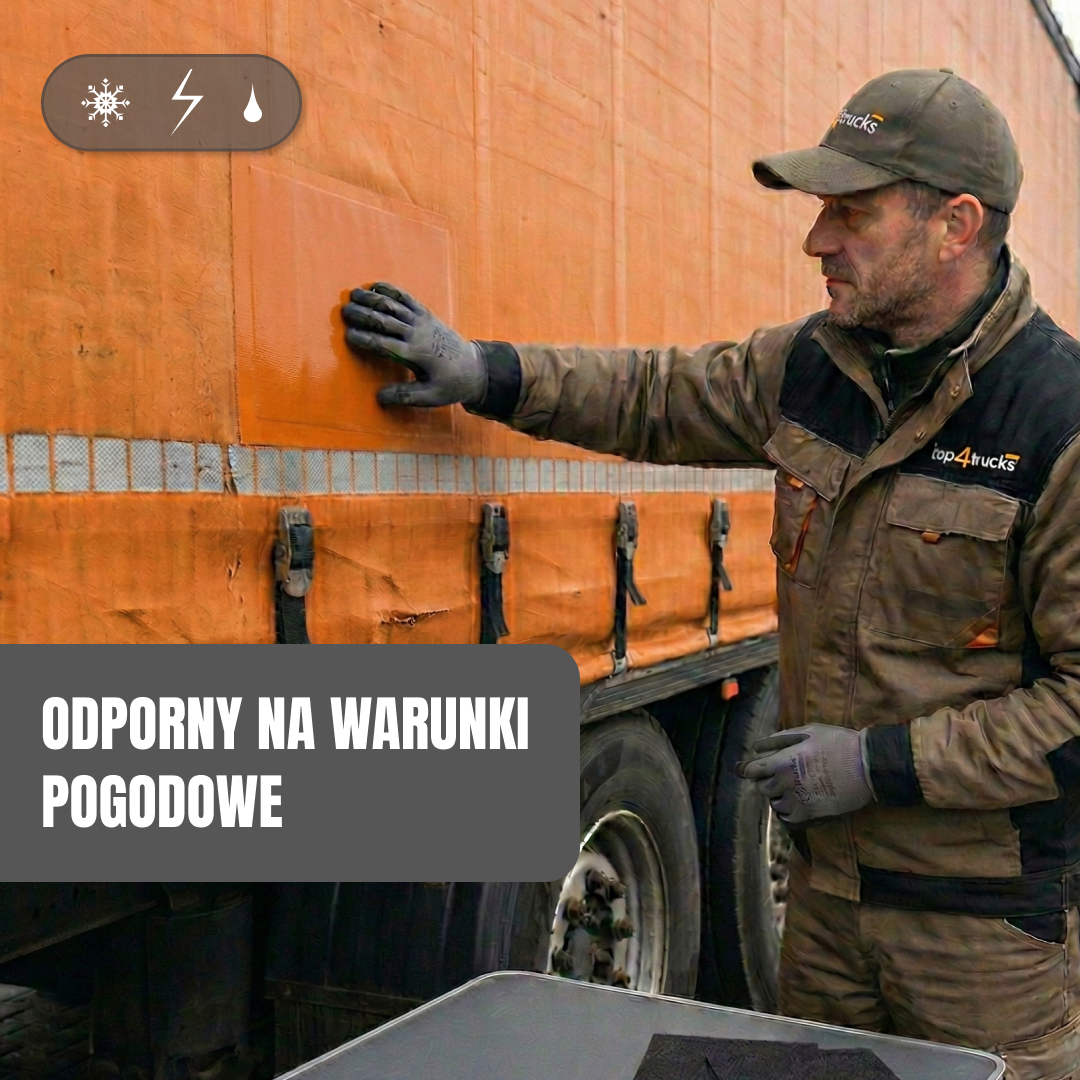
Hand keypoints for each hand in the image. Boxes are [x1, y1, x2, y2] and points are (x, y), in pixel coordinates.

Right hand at [341, 282, 486, 406]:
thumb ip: (405, 396)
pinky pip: (407, 299)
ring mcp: (423, 321)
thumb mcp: (430, 397)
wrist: (475, 368)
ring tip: (352, 294)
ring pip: (394, 306)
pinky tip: (376, 285)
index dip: (365, 339)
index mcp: (416, 354)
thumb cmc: (451, 385)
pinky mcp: (427, 315)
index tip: (347, 336)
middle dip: (363, 314)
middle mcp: (418, 334)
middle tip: (343, 311)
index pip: (385, 344)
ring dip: (372, 299)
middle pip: (386, 321)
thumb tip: (379, 397)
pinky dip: (391, 291)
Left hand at [737, 724, 873, 825]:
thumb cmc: (837, 743)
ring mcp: (797, 801)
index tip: (750, 768)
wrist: (867, 766)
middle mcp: (786, 783)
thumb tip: (757, 747)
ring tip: (794, 786)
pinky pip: (787, 817)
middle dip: (767, 780)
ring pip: (774, 803)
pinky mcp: (809, 815)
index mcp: (783, 761)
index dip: (748, 769)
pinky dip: (789, 810)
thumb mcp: (807, 732)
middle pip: (761, 787)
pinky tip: (799, 799)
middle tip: (780, 773)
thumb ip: (779, 739)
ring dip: (779, 795)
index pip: (751, 770)